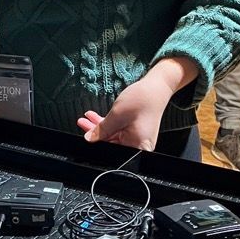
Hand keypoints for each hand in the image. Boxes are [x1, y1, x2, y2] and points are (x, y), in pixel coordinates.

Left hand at [77, 57, 198, 148]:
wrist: (156, 87)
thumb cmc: (143, 100)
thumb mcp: (117, 115)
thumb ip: (102, 129)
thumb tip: (90, 138)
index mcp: (137, 146)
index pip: (112, 151)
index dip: (98, 145)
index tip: (86, 138)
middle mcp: (138, 145)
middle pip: (112, 144)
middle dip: (95, 135)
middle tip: (82, 125)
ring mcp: (136, 137)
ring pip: (112, 136)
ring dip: (99, 128)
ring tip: (85, 120)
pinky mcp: (134, 130)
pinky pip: (117, 130)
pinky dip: (107, 124)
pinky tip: (95, 118)